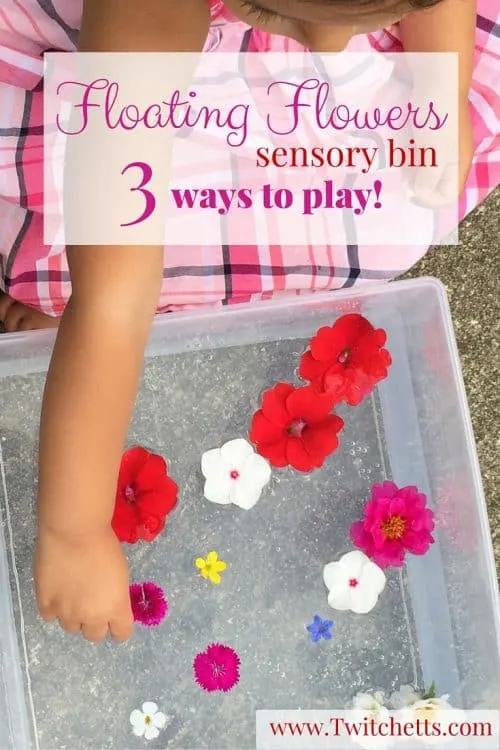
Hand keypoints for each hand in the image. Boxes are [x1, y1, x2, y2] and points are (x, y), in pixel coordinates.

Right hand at [35, 525, 133, 642]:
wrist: (74, 532)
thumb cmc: (104, 545)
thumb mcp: (120, 573)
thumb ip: (114, 596)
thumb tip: (108, 602)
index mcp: (116, 608)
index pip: (121, 634)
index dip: (118, 625)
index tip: (114, 616)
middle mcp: (92, 617)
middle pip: (95, 635)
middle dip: (95, 622)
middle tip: (91, 602)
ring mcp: (67, 613)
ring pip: (71, 627)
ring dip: (73, 615)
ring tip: (71, 594)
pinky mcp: (46, 605)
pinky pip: (50, 616)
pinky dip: (53, 607)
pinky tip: (56, 590)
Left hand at [408, 98, 473, 207]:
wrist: (435, 75)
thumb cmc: (438, 116)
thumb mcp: (435, 152)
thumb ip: (428, 178)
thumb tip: (419, 193)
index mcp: (459, 164)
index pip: (447, 197)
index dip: (428, 200)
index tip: (410, 190)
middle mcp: (451, 158)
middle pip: (432, 185)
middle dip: (415, 182)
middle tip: (404, 170)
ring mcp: (439, 145)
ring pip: (421, 170)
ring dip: (408, 168)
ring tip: (401, 155)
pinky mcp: (427, 133)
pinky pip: (415, 152)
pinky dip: (406, 153)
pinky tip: (399, 144)